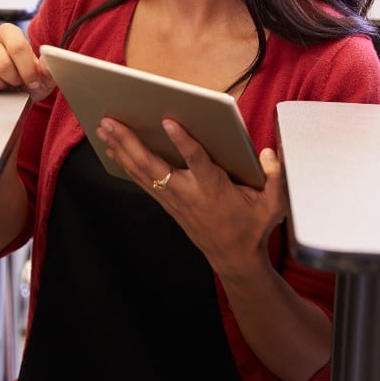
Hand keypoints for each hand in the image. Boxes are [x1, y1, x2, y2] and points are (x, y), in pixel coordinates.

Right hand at [0, 23, 55, 99]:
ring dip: (0, 87)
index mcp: (8, 31)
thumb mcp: (42, 76)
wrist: (8, 90)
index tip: (32, 81)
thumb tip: (51, 61)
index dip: (27, 70)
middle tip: (17, 83)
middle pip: (3, 64)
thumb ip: (49, 68)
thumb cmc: (26, 79)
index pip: (18, 47)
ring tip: (4, 83)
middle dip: (14, 80)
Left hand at [97, 117, 285, 279]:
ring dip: (121, 149)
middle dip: (130, 142)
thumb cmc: (253, 226)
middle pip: (154, 165)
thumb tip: (269, 153)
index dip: (183, 141)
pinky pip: (142, 180)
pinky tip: (112, 149)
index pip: (197, 160)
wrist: (235, 259)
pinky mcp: (168, 203)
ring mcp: (174, 199)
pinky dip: (125, 163)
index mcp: (214, 188)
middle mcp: (188, 192)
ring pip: (142, 172)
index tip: (167, 121)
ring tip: (103, 127)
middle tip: (111, 121)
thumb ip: (276, 176)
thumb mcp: (273, 204)